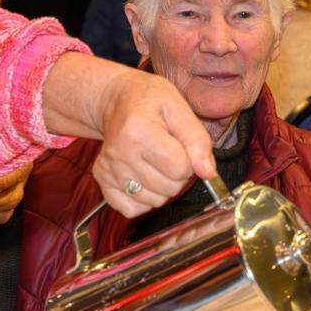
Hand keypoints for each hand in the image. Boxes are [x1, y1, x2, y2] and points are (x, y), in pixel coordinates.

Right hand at [91, 71, 214, 216]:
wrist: (116, 101)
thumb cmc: (149, 101)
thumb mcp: (179, 108)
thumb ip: (197, 141)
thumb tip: (208, 172)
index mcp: (138, 132)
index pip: (180, 168)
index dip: (189, 160)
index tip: (180, 146)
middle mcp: (119, 154)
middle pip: (169, 188)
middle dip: (177, 175)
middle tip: (168, 154)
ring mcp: (108, 170)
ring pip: (154, 201)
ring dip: (162, 187)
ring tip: (155, 163)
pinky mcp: (102, 181)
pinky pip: (132, 209)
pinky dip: (143, 199)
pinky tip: (142, 177)